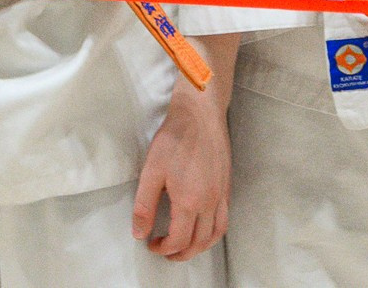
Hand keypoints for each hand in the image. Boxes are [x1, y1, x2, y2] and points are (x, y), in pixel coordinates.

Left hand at [130, 84, 229, 260]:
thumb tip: (140, 233)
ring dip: (200, 247)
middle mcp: (210, 203)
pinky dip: (214, 232)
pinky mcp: (227, 185)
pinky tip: (202, 225)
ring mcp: (221, 195)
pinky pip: (224, 219)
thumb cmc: (175, 138)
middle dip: (181, 254)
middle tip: (165, 252)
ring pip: (216, 234)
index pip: (178, 240)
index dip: (163, 248)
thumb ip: (144, 206)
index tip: (151, 244)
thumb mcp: (151, 171)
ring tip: (185, 246)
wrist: (201, 114)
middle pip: (199, 243)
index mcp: (190, 202)